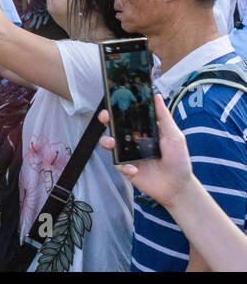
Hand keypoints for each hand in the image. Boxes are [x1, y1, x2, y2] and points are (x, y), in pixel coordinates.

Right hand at [101, 94, 190, 208]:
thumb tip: (156, 96)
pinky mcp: (126, 167)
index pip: (129, 116)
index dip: (120, 109)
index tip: (114, 101)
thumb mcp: (174, 136)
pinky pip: (117, 163)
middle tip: (106, 117)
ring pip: (110, 143)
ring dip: (107, 141)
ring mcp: (128, 154)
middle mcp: (134, 140)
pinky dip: (123, 164)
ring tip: (112, 143)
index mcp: (145, 131)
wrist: (178, 186)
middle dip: (106, 120)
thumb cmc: (178, 160)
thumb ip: (164, 117)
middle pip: (114, 127)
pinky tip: (134, 168)